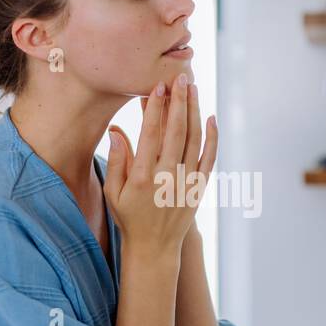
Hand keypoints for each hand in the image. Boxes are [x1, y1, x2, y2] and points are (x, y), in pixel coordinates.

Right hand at [105, 74, 216, 260]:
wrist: (154, 248)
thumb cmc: (129, 217)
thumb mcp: (113, 192)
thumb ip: (116, 161)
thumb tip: (116, 131)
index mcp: (142, 178)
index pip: (151, 134)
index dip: (156, 108)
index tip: (158, 86)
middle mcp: (166, 178)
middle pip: (176, 132)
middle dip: (179, 102)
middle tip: (181, 77)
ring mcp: (186, 183)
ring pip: (194, 140)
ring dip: (194, 112)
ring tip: (193, 88)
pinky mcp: (199, 188)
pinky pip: (209, 158)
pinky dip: (212, 137)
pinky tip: (210, 117)